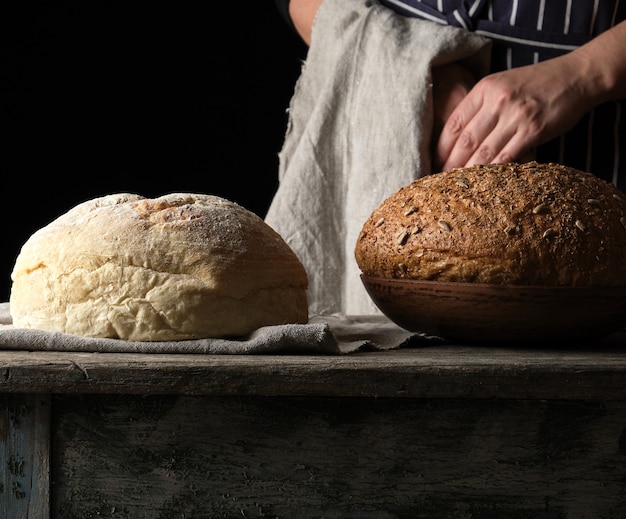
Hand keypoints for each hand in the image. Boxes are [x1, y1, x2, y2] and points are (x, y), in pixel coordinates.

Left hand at [434, 54, 596, 171]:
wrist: (577, 76)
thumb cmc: (537, 83)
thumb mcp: (502, 84)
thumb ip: (480, 106)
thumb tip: (458, 136)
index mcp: (485, 88)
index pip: (454, 123)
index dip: (441, 147)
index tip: (433, 163)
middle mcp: (497, 100)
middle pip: (466, 140)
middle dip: (450, 164)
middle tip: (439, 181)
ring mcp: (516, 115)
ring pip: (484, 151)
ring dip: (469, 171)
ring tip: (459, 185)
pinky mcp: (533, 129)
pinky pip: (508, 156)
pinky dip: (494, 171)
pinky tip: (485, 182)